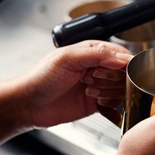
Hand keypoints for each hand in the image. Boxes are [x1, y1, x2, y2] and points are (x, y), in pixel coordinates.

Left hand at [16, 40, 132, 127]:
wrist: (30, 104)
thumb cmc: (42, 77)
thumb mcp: (68, 58)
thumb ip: (97, 54)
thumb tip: (122, 58)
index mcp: (93, 51)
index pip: (121, 54)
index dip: (119, 64)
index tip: (106, 70)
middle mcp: (98, 67)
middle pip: (124, 73)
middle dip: (110, 78)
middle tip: (90, 79)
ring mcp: (99, 85)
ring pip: (121, 88)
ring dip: (108, 91)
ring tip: (88, 90)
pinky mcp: (98, 102)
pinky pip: (116, 103)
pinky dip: (109, 103)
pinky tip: (95, 101)